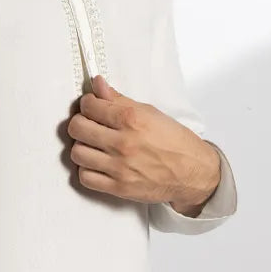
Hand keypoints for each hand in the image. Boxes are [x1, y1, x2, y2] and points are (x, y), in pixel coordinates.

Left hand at [67, 74, 219, 207]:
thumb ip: (120, 100)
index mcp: (132, 119)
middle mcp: (123, 143)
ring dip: (82, 147)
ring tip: (93, 145)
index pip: (89, 106)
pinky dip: (87, 170)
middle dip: (80, 123)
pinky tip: (97, 164)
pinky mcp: (119, 187)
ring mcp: (119, 167)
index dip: (87, 103)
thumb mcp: (150, 113)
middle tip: (89, 124)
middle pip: (77, 128)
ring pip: (77, 153)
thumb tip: (98, 84)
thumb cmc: (175, 142)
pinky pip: (85, 178)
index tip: (92, 106)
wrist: (193, 173)